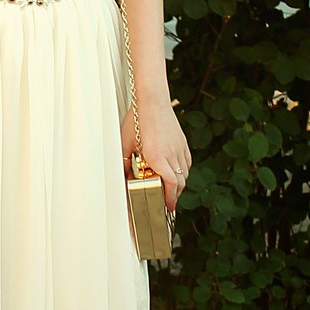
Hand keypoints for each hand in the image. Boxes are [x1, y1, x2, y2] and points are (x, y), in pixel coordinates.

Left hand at [121, 98, 190, 212]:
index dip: (170, 199)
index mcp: (157, 157)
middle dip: (174, 195)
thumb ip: (126, 164)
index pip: (170, 184)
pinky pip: (186, 163)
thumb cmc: (137, 121)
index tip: (168, 207)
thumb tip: (123, 178)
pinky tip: (175, 173)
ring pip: (184, 174)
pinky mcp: (183, 143)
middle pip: (179, 183)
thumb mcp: (126, 144)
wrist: (152, 102)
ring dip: (178, 184)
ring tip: (170, 190)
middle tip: (167, 203)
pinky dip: (182, 171)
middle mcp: (171, 154)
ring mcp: (179, 148)